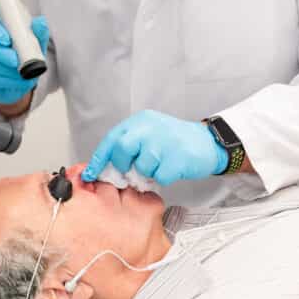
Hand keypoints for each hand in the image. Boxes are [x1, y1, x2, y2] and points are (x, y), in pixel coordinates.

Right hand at [0, 11, 48, 105]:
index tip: (7, 39)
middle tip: (15, 60)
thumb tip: (41, 22)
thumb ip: (38, 31)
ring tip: (22, 73)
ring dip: (6, 70)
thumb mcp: (34, 41)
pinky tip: (18, 81)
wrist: (21, 74)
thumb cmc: (24, 50)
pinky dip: (7, 82)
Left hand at [81, 110, 227, 185]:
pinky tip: (172, 168)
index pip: (112, 139)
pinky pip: (160, 177)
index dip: (99, 158)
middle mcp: (150, 128)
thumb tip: (107, 165)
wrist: (208, 142)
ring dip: (148, 172)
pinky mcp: (177, 159)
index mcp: (140, 121)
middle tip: (131, 171)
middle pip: (122, 149)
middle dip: (123, 165)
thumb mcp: (150, 132)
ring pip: (141, 166)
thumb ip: (130, 144)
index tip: (90, 173)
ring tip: (159, 166)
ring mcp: (164, 142)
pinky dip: (164, 178)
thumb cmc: (175, 140)